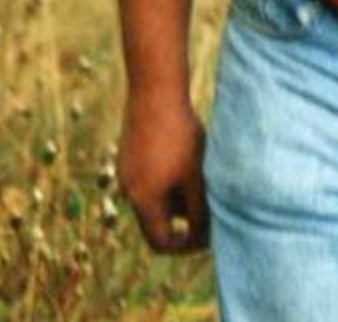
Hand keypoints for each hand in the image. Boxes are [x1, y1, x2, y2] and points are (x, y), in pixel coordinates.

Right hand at [116, 91, 209, 253]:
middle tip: (211, 210)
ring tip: (204, 180)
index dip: (185, 245)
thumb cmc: (180, 135)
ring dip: (178, 199)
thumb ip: (198, 208)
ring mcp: (126, 172)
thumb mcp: (195, 175)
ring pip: (154, 199)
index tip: (207, 236)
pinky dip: (169, 182)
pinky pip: (149, 180)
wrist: (155, 92)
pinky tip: (190, 160)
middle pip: (157, 222)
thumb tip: (204, 234)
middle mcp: (129, 190)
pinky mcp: (129, 155)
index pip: (160, 241)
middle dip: (184, 221)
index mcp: (143, 200)